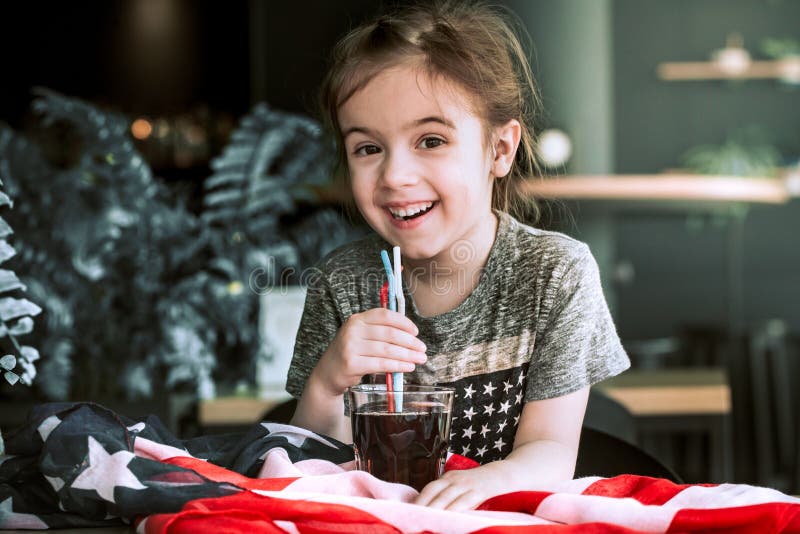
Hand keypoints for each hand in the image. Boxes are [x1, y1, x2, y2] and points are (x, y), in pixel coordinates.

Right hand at [311, 308, 426, 395]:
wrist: (327, 374)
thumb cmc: (350, 354)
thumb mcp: (360, 336)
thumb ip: (379, 331)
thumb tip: (411, 336)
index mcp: (356, 319)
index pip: (384, 315)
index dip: (403, 322)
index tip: (416, 332)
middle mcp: (352, 330)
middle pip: (389, 333)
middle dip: (410, 342)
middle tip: (423, 349)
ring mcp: (350, 346)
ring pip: (387, 350)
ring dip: (408, 355)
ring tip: (420, 359)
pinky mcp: (352, 363)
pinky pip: (381, 364)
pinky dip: (398, 365)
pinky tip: (408, 367)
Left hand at [415, 463, 509, 510]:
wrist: (500, 475)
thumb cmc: (477, 485)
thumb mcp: (460, 486)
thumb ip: (448, 496)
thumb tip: (433, 512)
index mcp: (448, 477)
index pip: (429, 488)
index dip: (419, 500)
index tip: (409, 511)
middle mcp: (454, 479)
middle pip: (434, 492)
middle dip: (423, 505)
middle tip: (413, 517)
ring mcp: (466, 484)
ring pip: (446, 497)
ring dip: (435, 509)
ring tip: (426, 519)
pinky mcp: (478, 491)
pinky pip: (463, 501)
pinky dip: (454, 509)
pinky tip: (448, 518)